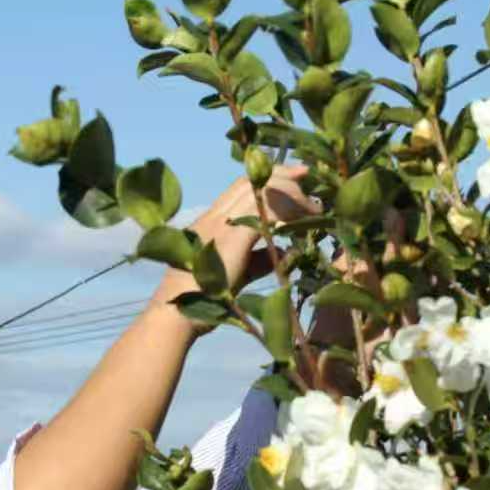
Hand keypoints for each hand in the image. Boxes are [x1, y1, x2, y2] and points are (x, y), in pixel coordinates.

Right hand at [154, 165, 314, 314]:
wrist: (176, 315)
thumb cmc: (200, 300)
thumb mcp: (235, 274)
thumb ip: (259, 261)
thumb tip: (287, 253)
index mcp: (210, 222)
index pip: (240, 189)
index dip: (266, 179)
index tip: (293, 179)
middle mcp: (214, 216)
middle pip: (251, 181)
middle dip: (281, 175)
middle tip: (306, 175)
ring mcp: (221, 224)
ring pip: (261, 190)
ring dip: (290, 193)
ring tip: (312, 204)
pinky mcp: (233, 237)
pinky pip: (267, 211)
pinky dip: (289, 210)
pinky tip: (304, 219)